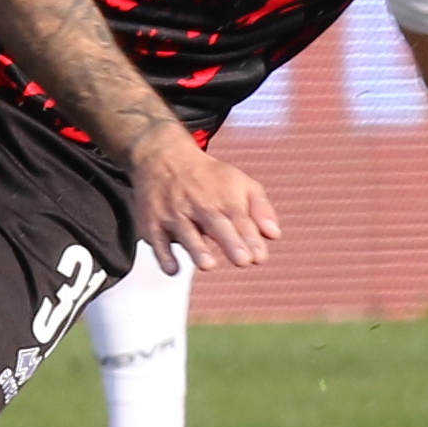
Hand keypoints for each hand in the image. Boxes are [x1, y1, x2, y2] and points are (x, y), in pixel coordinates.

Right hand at [129, 126, 281, 272]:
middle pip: (216, 223)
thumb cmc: (208, 178)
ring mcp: (174, 212)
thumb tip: (274, 235)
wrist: (163, 157)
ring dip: (197, 248)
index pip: (240, 218)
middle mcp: (199, 203)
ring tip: (208, 265)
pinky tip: (173, 269)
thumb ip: (260, 209)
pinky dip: (163, 254)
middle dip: (230, 242)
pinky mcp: (152, 222)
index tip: (259, 257)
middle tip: (243, 261)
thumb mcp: (240, 183)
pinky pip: (157, 240)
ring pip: (186, 231)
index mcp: (224, 195)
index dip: (250, 238)